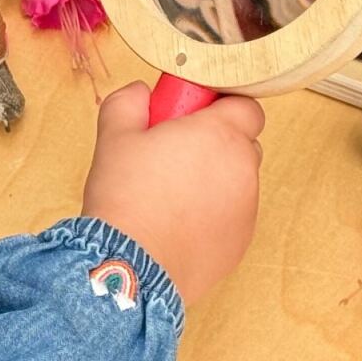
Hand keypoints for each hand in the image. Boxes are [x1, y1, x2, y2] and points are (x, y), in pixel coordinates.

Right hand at [81, 82, 262, 304]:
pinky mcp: (240, 243)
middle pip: (243, 143)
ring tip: (171, 194)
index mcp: (220, 135)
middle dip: (216, 143)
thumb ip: (130, 101)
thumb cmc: (125, 199)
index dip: (219, 107)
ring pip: (238, 182)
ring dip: (215, 180)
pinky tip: (178, 223)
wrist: (129, 266)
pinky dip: (213, 214)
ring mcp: (246, 210)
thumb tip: (142, 93)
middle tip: (175, 153)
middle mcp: (243, 170)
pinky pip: (233, 216)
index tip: (192, 116)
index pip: (246, 106)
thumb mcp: (115, 135)